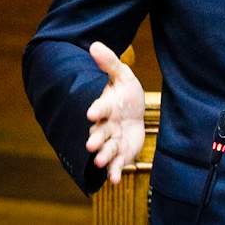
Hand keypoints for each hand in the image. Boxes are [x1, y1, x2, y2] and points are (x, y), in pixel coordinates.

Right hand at [84, 41, 145, 183]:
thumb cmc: (126, 94)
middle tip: (90, 145)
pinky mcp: (120, 153)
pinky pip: (115, 164)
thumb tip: (95, 45)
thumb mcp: (122, 76)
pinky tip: (113, 181)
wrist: (135, 112)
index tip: (91, 113)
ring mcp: (112, 140)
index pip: (100, 108)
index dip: (96, 110)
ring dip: (103, 156)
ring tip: (100, 161)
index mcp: (105, 107)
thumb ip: (110, 64)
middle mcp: (105, 126)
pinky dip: (113, 172)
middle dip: (95, 139)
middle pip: (98, 133)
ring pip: (106, 149)